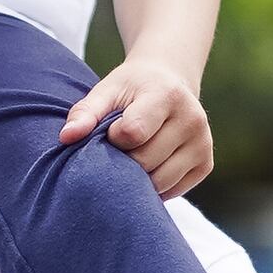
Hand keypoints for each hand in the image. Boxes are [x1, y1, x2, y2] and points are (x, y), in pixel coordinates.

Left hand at [60, 56, 212, 198]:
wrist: (170, 82)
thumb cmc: (132, 88)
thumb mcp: (107, 90)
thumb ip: (85, 112)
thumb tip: (66, 137)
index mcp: (167, 95)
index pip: (133, 133)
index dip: (114, 138)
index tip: (112, 130)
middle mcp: (192, 119)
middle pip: (145, 161)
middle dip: (125, 160)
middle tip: (120, 147)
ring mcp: (202, 144)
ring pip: (159, 182)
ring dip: (139, 176)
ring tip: (134, 155)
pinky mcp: (206, 164)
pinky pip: (172, 190)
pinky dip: (155, 185)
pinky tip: (150, 164)